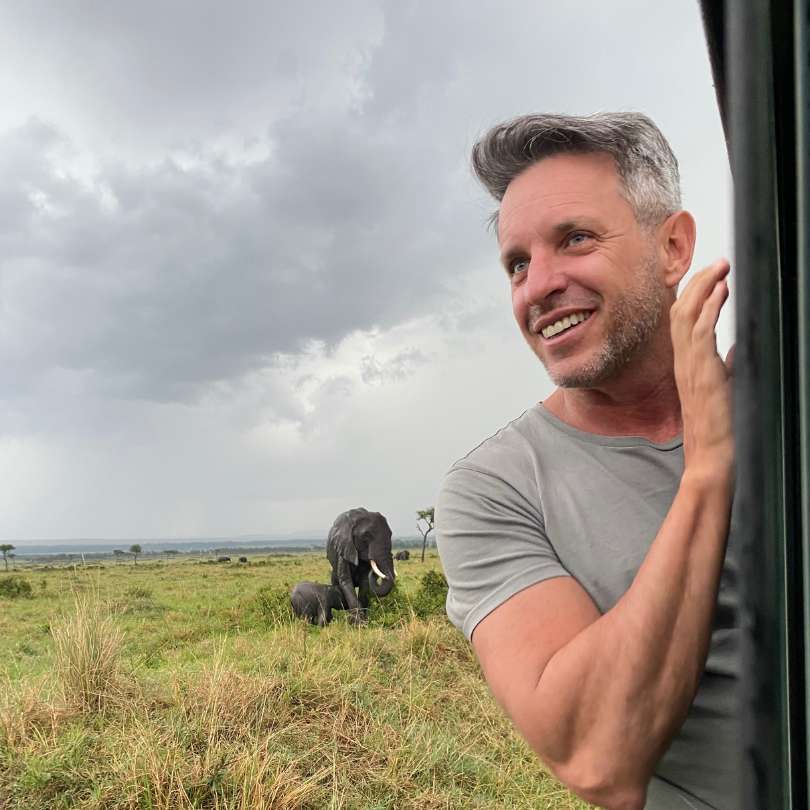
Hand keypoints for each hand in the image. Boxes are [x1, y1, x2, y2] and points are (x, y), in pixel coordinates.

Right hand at [670, 259, 733, 479]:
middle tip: (719, 263)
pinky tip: (722, 290)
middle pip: (680, 310)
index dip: (696, 294)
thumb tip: (739, 348)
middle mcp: (683, 363)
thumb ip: (728, 367)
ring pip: (686, 315)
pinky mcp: (703, 373)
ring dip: (705, 287)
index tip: (715, 276)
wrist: (713, 460)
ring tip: (722, 268)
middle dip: (699, 282)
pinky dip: (710, 307)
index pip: (683, 320)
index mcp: (687, 366)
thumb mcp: (724, 391)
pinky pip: (700, 332)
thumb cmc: (720, 433)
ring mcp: (690, 367)